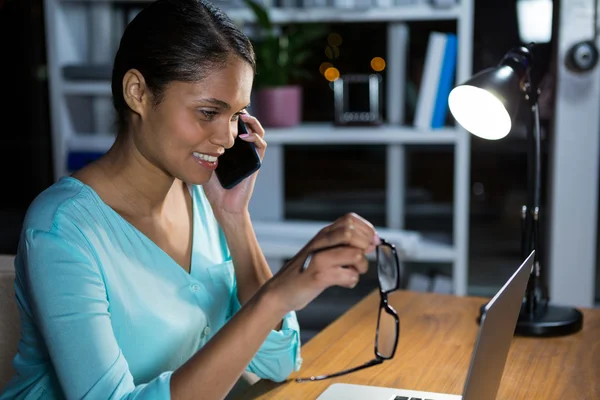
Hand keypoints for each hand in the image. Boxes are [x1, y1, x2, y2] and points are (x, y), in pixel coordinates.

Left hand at [203, 113, 266, 216]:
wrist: (224, 206)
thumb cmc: (214, 189)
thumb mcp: (202, 165)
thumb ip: (197, 153)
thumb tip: (181, 138)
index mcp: (231, 149)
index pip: (234, 127)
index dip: (232, 116)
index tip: (222, 107)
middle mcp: (242, 151)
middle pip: (248, 126)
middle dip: (243, 114)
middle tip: (235, 107)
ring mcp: (251, 156)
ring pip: (258, 133)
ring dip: (253, 123)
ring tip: (243, 116)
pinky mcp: (256, 163)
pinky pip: (261, 146)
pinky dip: (255, 138)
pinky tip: (244, 136)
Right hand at [262, 213, 380, 313]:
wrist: (280, 291)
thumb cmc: (305, 272)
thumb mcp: (322, 251)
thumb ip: (343, 245)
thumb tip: (372, 242)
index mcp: (323, 234)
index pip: (349, 219)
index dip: (366, 228)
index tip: (372, 241)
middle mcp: (320, 243)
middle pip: (352, 232)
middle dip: (366, 245)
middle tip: (364, 258)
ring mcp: (318, 259)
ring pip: (355, 254)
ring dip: (362, 267)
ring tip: (354, 272)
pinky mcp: (319, 276)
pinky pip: (349, 275)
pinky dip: (352, 281)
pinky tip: (344, 282)